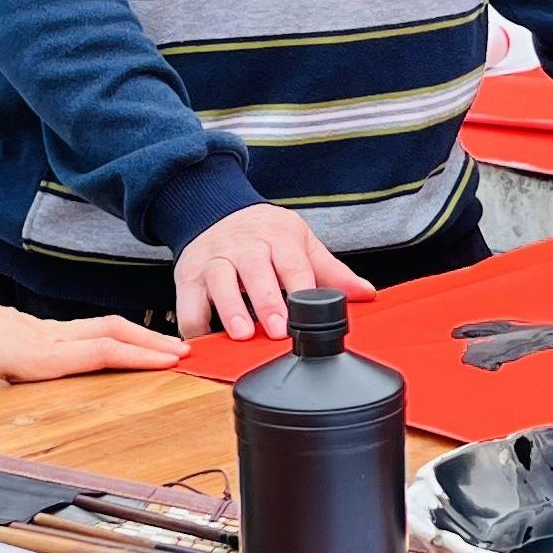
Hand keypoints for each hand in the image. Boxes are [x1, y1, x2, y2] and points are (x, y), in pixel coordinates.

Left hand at [0, 288, 184, 397]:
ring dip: (138, 334)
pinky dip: (115, 334)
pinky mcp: (41, 325)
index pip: (101, 352)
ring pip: (103, 325)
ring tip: (165, 348)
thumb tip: (45, 422)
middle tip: (185, 350)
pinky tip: (123, 345)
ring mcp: (47, 327)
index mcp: (40, 355)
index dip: (139, 355)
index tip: (171, 359)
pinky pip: (88, 327)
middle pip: (113, 330)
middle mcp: (50, 336)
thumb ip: (15, 406)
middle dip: (152, 340)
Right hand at [176, 201, 368, 339]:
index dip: (299, 289)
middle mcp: (244, 246)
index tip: (307, 315)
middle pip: (254, 271)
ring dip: (229, 309)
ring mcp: (213, 259)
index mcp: (277, 238)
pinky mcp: (188, 275)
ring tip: (241, 334)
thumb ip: (331, 272)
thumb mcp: (300, 243)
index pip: (292, 263)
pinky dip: (194, 324)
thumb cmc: (265, 234)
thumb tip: (365, 294)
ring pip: (218, 282)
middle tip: (276, 330)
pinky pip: (187, 302)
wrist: (216, 210)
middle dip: (266, 301)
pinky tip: (206, 343)